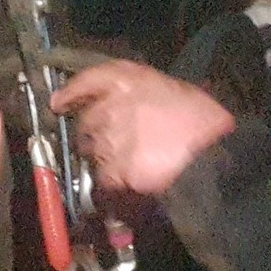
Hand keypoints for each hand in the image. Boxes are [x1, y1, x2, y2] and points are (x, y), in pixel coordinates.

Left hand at [51, 60, 234, 195]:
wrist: (211, 160)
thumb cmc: (206, 124)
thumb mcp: (179, 92)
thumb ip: (149, 95)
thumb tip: (141, 105)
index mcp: (129, 80)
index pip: (88, 81)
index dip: (72, 93)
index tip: (59, 103)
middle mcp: (110, 107)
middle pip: (86, 122)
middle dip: (93, 133)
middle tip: (111, 143)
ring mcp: (107, 140)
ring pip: (91, 152)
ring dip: (102, 159)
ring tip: (125, 166)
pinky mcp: (110, 172)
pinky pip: (101, 180)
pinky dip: (110, 186)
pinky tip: (123, 189)